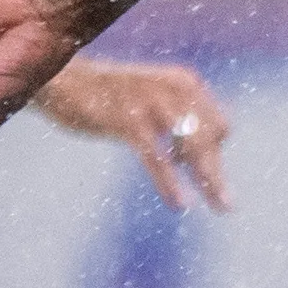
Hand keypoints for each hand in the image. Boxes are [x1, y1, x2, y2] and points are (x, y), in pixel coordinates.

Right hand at [34, 57, 231, 211]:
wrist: (61, 80)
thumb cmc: (108, 96)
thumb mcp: (151, 100)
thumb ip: (177, 121)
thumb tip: (202, 159)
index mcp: (184, 83)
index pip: (218, 125)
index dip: (215, 153)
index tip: (199, 175)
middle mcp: (173, 89)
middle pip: (210, 138)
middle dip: (216, 172)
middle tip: (226, 206)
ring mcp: (150, 103)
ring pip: (191, 147)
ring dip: (208, 179)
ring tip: (220, 207)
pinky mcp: (126, 120)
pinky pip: (156, 157)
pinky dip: (168, 182)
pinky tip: (179, 203)